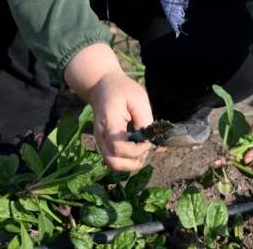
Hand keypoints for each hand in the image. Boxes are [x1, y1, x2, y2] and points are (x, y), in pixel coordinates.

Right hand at [64, 43, 153, 171]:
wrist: (102, 87)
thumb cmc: (122, 90)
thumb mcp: (138, 99)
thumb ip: (145, 121)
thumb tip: (152, 142)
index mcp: (109, 123)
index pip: (119, 148)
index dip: (138, 150)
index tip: (149, 141)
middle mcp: (101, 136)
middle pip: (115, 163)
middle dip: (135, 161)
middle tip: (147, 147)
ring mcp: (100, 142)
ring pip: (114, 165)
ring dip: (131, 163)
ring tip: (143, 149)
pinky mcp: (103, 144)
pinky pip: (114, 160)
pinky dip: (127, 160)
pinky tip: (138, 149)